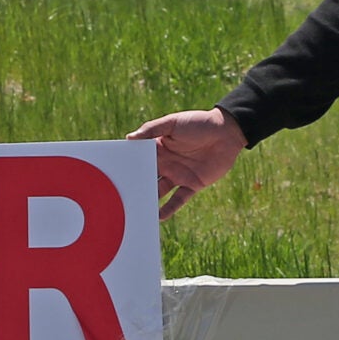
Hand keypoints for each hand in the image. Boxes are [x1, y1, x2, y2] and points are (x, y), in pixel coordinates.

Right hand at [128, 108, 246, 220]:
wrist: (227, 132)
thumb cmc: (199, 122)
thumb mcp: (173, 122)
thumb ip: (151, 129)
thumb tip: (129, 138)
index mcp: (157, 148)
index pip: (138, 159)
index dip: (126, 166)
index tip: (111, 175)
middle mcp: (165, 163)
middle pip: (146, 178)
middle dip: (134, 187)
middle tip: (118, 199)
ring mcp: (178, 175)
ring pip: (159, 191)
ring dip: (149, 201)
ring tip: (136, 211)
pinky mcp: (192, 184)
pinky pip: (178, 199)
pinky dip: (169, 209)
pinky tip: (160, 217)